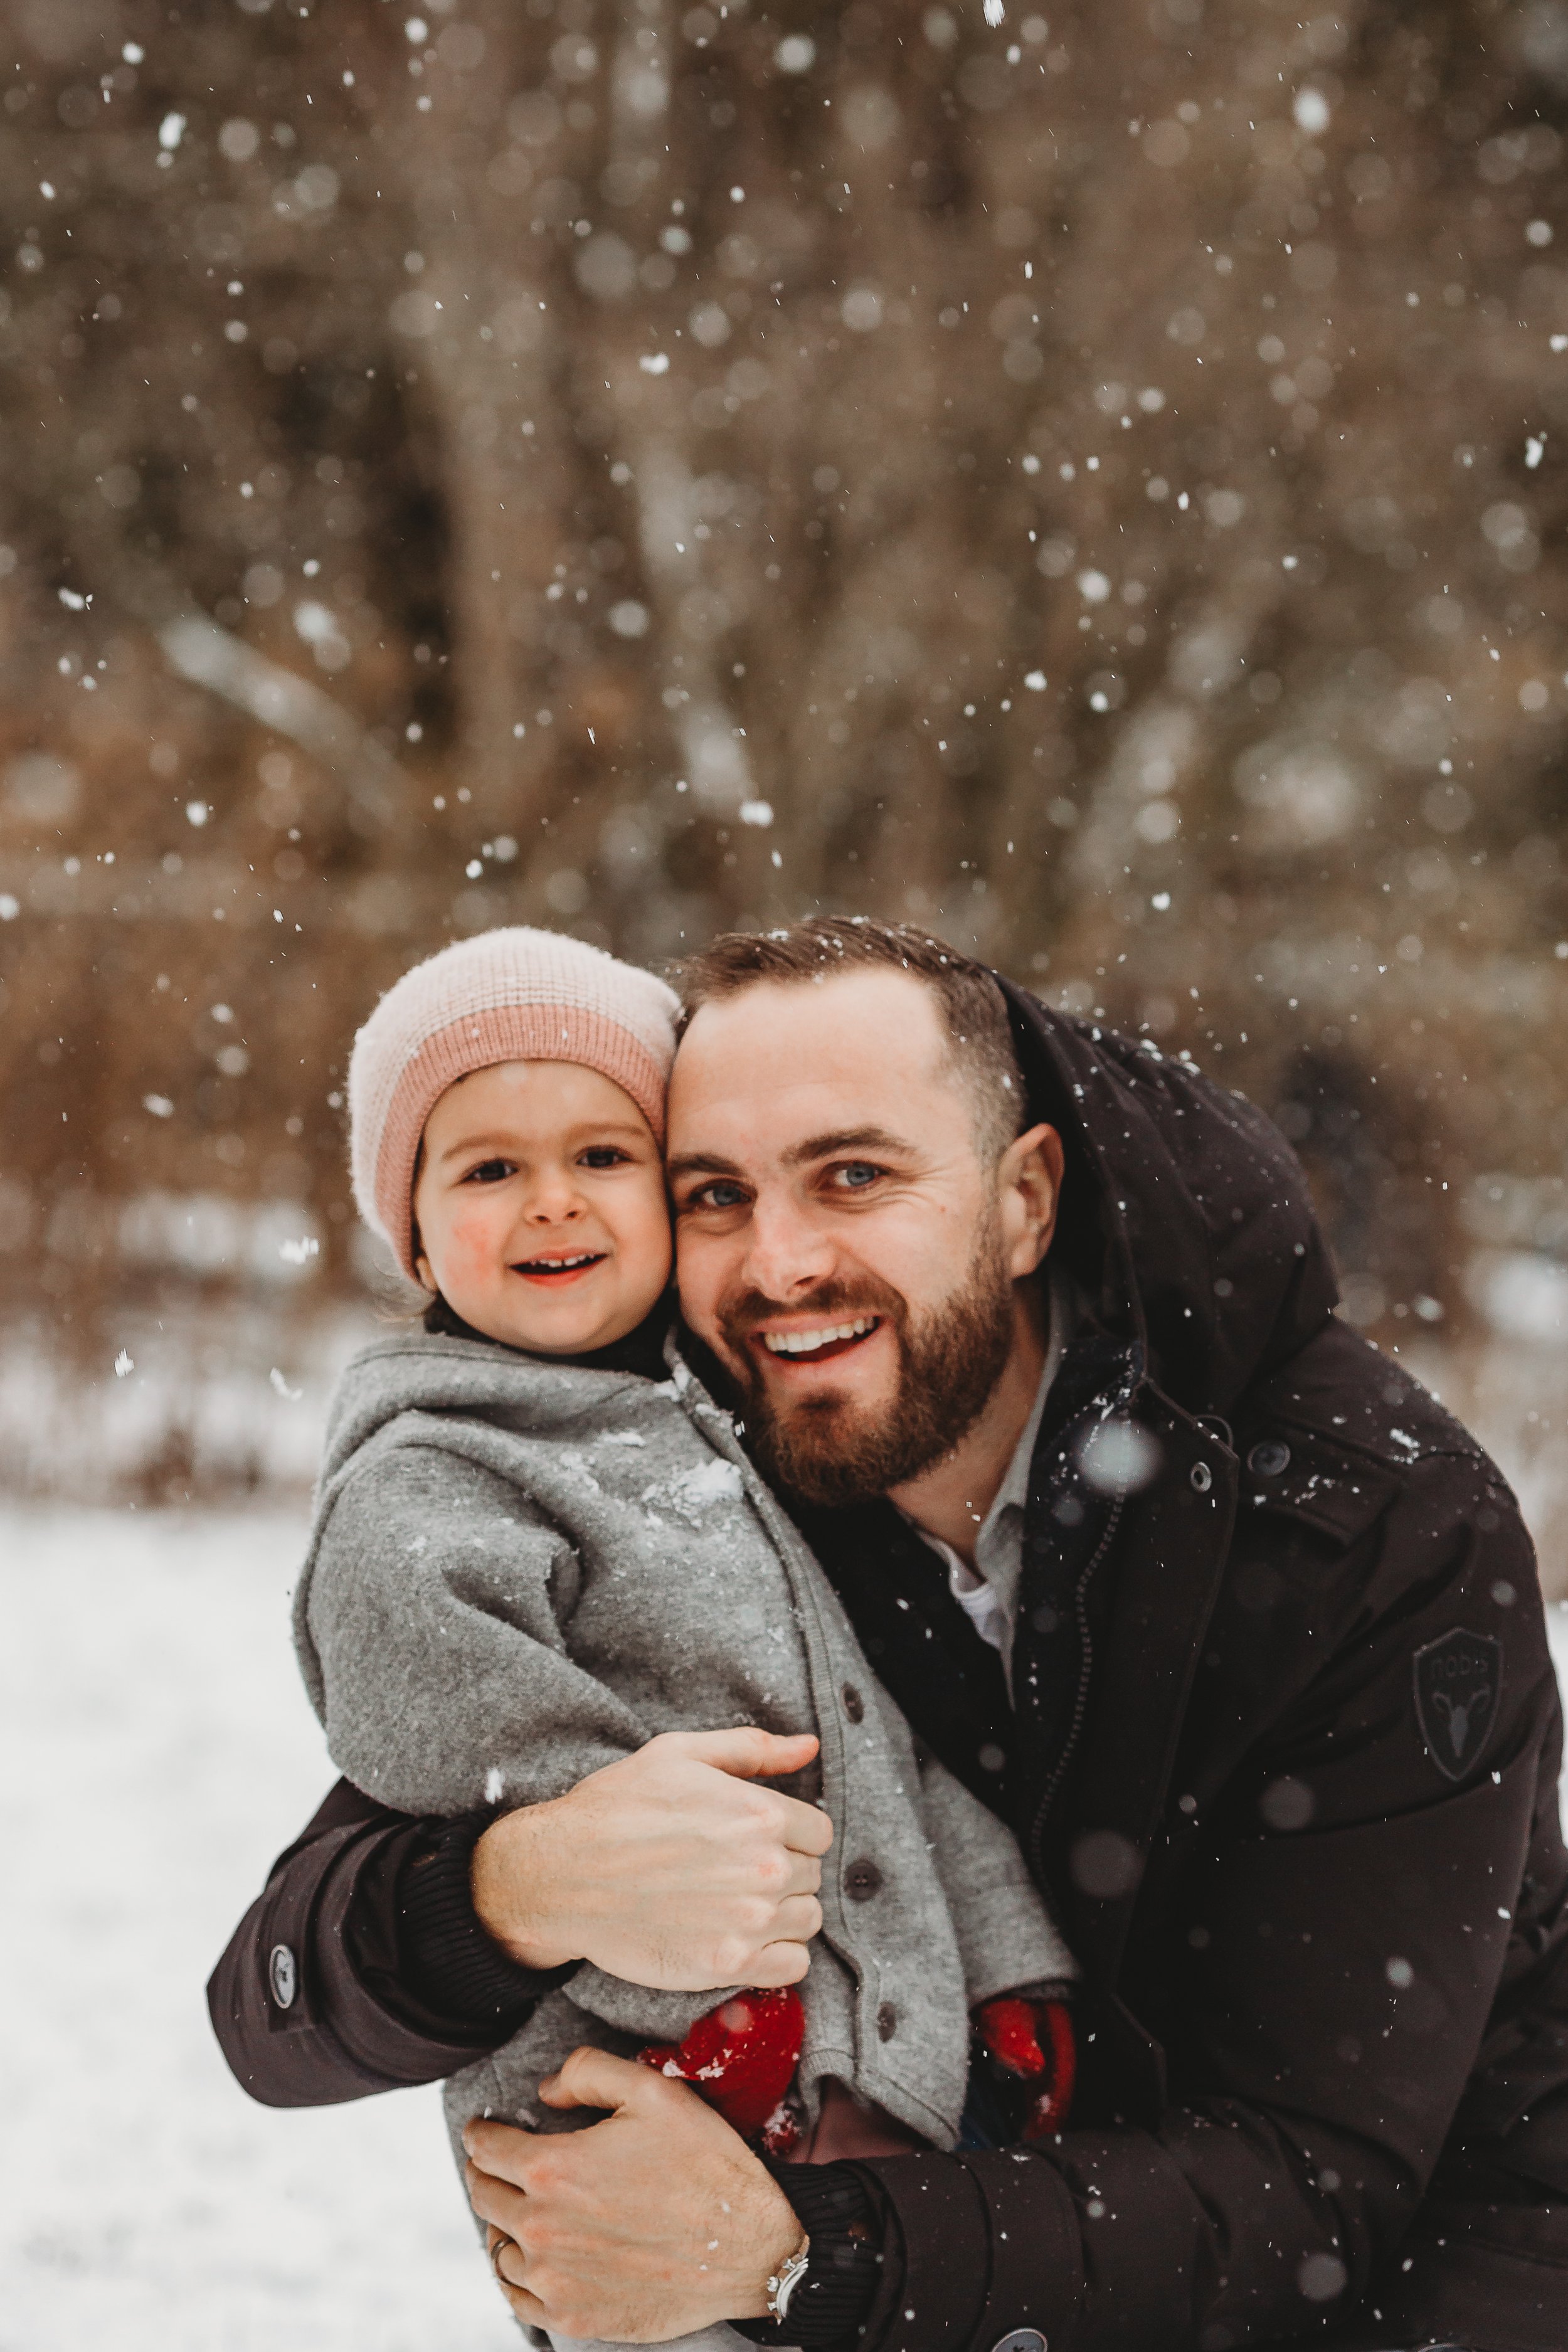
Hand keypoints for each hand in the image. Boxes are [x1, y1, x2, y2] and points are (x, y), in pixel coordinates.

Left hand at [465, 2047, 804, 2340]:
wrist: (751, 2248)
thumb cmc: (706, 2166)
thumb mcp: (654, 2092)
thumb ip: (588, 2072)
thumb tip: (545, 2091)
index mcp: (553, 2169)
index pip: (485, 2148)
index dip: (481, 2131)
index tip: (485, 2129)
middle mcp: (542, 2229)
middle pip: (484, 2196)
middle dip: (485, 2172)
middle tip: (498, 2163)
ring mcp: (556, 2281)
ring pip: (499, 2250)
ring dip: (503, 2225)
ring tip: (522, 2211)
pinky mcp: (575, 2318)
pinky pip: (519, 2300)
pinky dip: (519, 2276)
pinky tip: (536, 2260)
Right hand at [470, 1728, 832, 1988]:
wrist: (560, 1875)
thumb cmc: (616, 1807)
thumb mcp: (679, 1754)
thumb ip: (752, 1749)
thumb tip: (809, 1746)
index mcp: (760, 1813)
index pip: (818, 1832)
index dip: (789, 1833)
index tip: (756, 1839)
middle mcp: (765, 1868)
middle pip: (811, 1876)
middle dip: (781, 1871)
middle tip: (733, 1871)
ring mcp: (749, 1921)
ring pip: (807, 1921)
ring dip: (781, 1914)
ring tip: (735, 1903)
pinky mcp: (728, 1965)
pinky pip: (793, 1967)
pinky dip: (776, 1956)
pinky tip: (740, 1938)